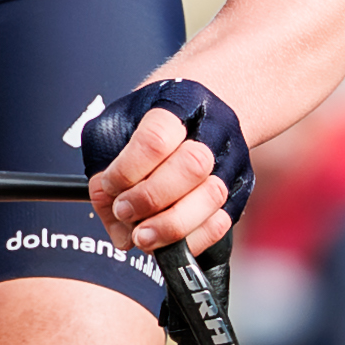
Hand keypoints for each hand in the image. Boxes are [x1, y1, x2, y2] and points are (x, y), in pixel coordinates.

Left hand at [80, 79, 253, 257]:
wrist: (202, 107)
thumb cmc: (152, 116)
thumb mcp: (119, 120)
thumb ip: (105, 161)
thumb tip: (113, 214)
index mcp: (180, 103)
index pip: (156, 139)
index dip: (127, 170)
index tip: (109, 183)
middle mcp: (213, 130)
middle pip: (192, 167)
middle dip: (149, 198)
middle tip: (123, 211)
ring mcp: (231, 161)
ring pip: (212, 198)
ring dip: (170, 225)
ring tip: (141, 235)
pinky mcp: (239, 190)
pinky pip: (222, 223)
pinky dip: (191, 240)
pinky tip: (167, 242)